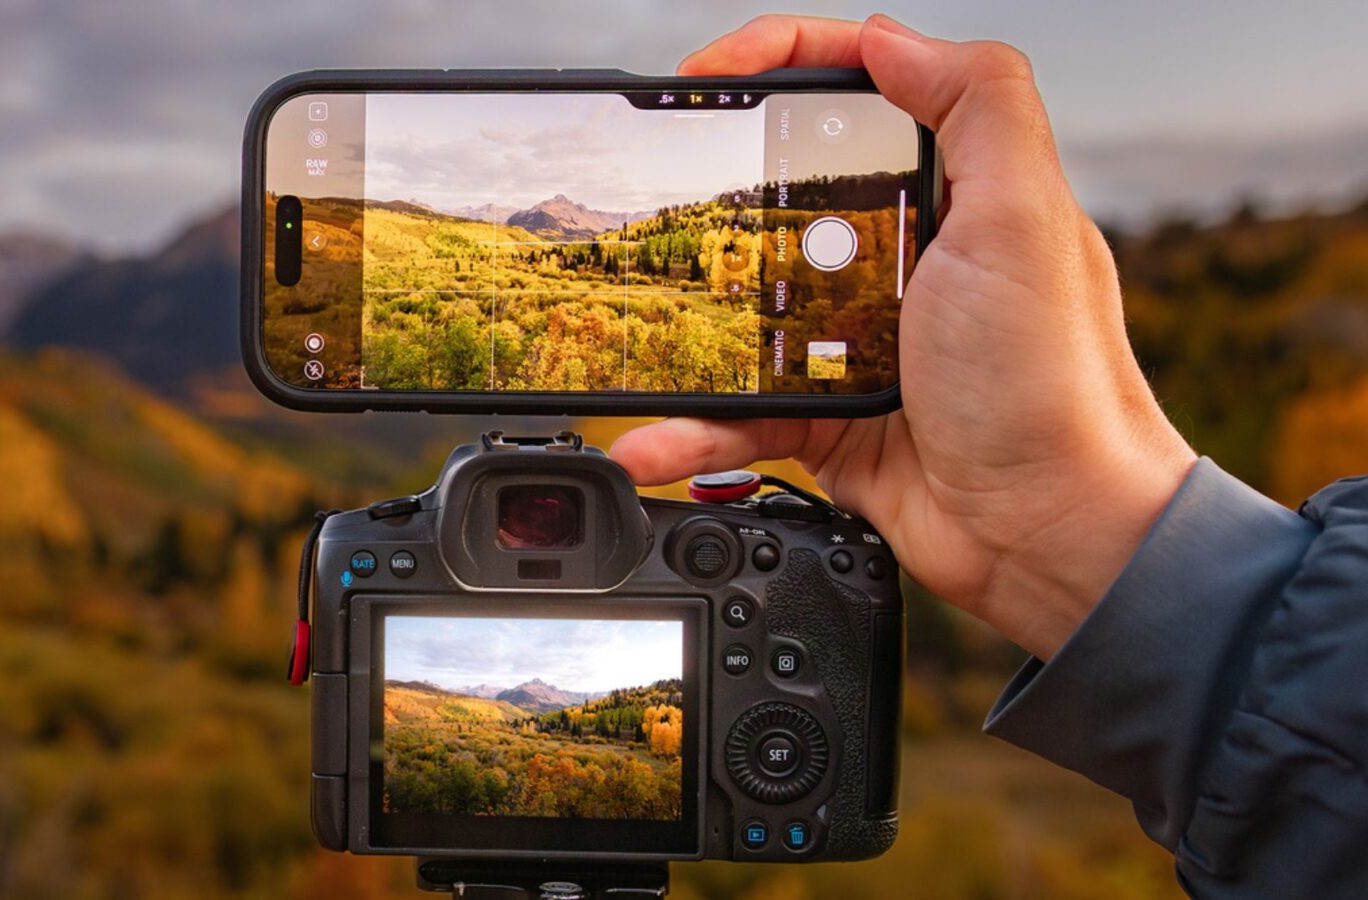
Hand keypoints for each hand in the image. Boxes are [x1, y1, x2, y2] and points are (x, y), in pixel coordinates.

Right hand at [611, 15, 1195, 659]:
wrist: (1050, 537)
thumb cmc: (1055, 387)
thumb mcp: (1028, 219)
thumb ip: (978, 105)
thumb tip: (890, 36)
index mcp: (954, 193)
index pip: (860, 90)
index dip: (780, 61)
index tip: (708, 74)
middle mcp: (905, 258)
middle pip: (785, 191)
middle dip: (711, 189)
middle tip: (653, 189)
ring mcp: (861, 340)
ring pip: (747, 311)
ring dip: (687, 327)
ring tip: (635, 332)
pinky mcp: (830, 419)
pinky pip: (743, 411)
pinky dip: (697, 428)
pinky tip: (658, 438)